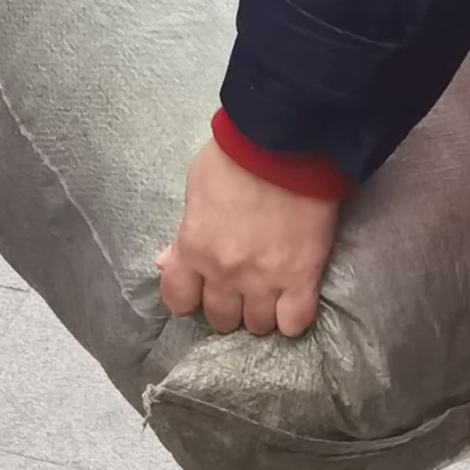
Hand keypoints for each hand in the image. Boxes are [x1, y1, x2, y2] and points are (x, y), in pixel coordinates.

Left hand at [156, 138, 337, 340]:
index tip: (199, 291)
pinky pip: (295, 322)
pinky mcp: (302, 277)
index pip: (179, 299)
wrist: (284, 144)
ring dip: (260, 312)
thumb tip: (167, 262)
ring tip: (267, 294)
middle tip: (238, 288)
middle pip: (221, 317)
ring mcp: (265, 279)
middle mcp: (225, 273)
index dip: (188, 298)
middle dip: (227, 306)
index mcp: (194, 249)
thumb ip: (183, 235)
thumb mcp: (195, 189)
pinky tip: (291, 302)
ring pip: (258, 325)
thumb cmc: (234, 158)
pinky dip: (292, 319)